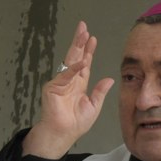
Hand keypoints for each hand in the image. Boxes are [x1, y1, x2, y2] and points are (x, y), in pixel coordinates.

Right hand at [22, 21, 114, 158]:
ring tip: (82, 34)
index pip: (84, 64)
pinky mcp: (52, 88)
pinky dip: (73, 68)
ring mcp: (59, 83)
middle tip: (83, 27)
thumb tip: (109, 79)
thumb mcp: (94, 106)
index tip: (93, 39)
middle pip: (75, 57)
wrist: (63, 134)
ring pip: (69, 61)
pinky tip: (82, 61)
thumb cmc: (76, 124)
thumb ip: (100, 92)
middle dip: (79, 42)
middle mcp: (69, 81)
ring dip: (76, 47)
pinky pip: (64, 75)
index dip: (88, 51)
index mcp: (79, 85)